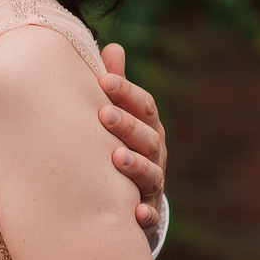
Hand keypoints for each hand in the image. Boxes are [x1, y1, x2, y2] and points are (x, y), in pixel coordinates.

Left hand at [98, 42, 166, 231]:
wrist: (130, 193)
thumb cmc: (118, 142)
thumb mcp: (117, 113)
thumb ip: (115, 85)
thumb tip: (112, 46)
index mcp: (148, 126)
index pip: (144, 105)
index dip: (127, 92)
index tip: (105, 80)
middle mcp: (154, 152)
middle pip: (147, 137)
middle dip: (127, 125)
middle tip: (104, 115)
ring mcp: (153, 181)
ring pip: (150, 173)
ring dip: (135, 166)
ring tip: (117, 158)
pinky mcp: (147, 209)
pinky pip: (149, 214)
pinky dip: (144, 214)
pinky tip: (135, 213)